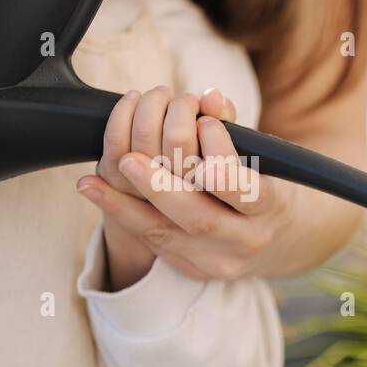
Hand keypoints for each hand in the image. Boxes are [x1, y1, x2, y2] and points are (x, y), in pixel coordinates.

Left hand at [76, 86, 297, 289]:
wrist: (271, 239)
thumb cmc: (260, 186)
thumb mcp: (262, 160)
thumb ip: (234, 129)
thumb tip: (212, 97)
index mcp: (270, 209)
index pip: (246, 190)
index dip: (220, 158)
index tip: (204, 124)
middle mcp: (246, 239)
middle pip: (201, 219)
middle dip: (162, 188)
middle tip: (131, 160)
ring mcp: (218, 259)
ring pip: (169, 235)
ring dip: (128, 203)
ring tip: (100, 176)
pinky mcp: (193, 268)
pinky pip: (152, 243)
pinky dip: (121, 213)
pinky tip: (95, 188)